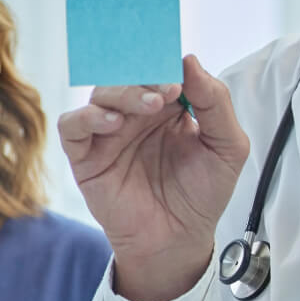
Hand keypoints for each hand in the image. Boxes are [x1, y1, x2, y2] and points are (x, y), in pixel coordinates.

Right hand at [56, 55, 248, 300]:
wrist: (179, 240)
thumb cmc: (202, 195)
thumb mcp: (227, 147)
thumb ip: (215, 103)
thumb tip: (189, 60)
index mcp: (168, 106)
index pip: (160, 69)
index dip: (166, 63)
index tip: (180, 69)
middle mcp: (135, 114)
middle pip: (127, 75)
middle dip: (145, 76)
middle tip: (167, 89)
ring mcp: (108, 133)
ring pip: (101, 93)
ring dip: (123, 93)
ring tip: (150, 106)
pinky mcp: (85, 156)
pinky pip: (72, 125)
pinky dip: (87, 117)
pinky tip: (113, 124)